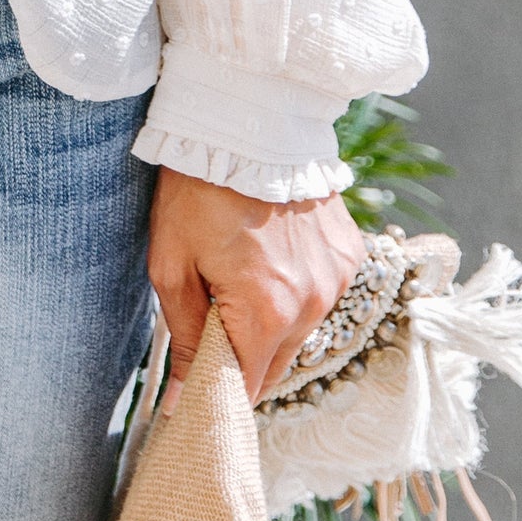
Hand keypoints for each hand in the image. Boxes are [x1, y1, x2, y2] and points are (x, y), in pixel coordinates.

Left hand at [148, 166, 364, 407]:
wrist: (247, 121)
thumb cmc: (197, 191)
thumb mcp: (171, 265)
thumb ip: (185, 338)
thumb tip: (183, 400)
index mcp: (266, 313)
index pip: (247, 387)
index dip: (217, 390)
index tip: (193, 385)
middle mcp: (314, 304)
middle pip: (275, 364)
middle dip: (240, 358)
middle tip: (207, 324)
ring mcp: (337, 278)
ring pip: (299, 330)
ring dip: (269, 322)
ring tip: (236, 276)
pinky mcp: (349, 254)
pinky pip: (321, 294)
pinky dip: (294, 289)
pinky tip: (268, 254)